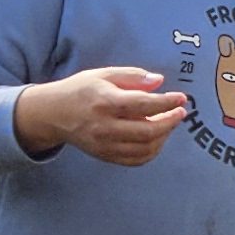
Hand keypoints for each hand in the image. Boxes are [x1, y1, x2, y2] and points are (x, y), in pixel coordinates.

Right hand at [15, 64, 191, 165]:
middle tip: (180, 112)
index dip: (167, 102)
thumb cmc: (81, 89)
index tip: (181, 98)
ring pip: (144, 149)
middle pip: (147, 131)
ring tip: (169, 123)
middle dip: (170, 122)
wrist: (53, 113)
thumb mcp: (104, 74)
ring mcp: (104, 145)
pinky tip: (157, 138)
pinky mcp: (105, 156)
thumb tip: (160, 81)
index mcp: (105, 102)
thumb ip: (133, 76)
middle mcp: (104, 127)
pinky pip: (135, 160)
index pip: (143, 104)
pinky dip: (152, 151)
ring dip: (163, 137)